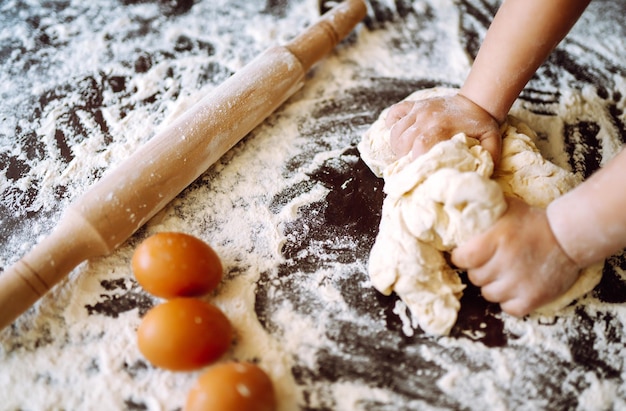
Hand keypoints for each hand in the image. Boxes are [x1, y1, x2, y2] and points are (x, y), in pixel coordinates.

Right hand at [385, 93, 501, 163]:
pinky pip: (395, 112)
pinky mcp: (415, 105)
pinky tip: (397, 133)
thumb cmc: (482, 124)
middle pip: (403, 140)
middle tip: (411, 163)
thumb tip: (482, 174)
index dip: (414, 160)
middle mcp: (426, 118)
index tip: (418, 169)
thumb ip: (489, 156)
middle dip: (403, 156)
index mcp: (442, 127)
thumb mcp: (491, 140)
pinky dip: (391, 123)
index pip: (419, 145)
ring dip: (396, 144)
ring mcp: (419, 110)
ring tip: (405, 153)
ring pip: (396, 130)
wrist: (476, 100)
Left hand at [450, 197, 580, 316]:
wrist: (569, 238)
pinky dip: (509, 300)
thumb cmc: (533, 222)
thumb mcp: (506, 209)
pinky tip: (515, 287)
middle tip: (491, 262)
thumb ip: (482, 213)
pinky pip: (508, 308)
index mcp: (497, 239)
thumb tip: (458, 208)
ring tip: (505, 274)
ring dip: (493, 285)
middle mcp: (506, 262)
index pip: (462, 258)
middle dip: (479, 270)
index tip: (465, 255)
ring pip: (489, 294)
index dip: (461, 257)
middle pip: (475, 277)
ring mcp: (520, 283)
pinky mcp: (533, 299)